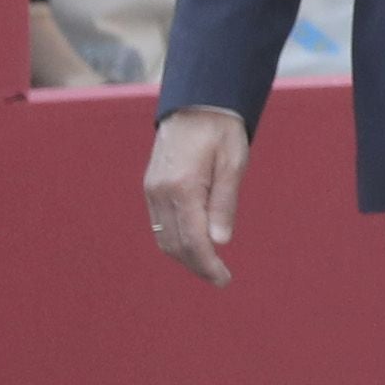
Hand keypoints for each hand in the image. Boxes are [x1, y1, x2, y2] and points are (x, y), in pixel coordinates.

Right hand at [143, 104, 246, 284]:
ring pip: (164, 237)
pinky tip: (194, 245)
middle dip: (197, 266)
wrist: (196, 104)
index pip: (193, 240)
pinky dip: (175, 240)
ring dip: (185, 256)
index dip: (208, 264)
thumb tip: (221, 242)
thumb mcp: (233, 164)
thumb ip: (225, 203)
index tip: (224, 279)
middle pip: (175, 244)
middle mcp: (160, 192)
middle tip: (220, 278)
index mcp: (182, 187)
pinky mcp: (151, 187)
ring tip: (210, 266)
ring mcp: (151, 190)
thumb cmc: (221, 131)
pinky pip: (160, 224)